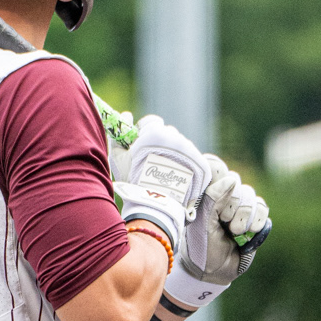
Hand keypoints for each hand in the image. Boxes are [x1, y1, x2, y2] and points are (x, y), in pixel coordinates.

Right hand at [118, 116, 212, 258]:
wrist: (156, 205)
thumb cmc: (133, 180)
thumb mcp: (119, 158)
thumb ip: (119, 136)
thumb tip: (127, 115)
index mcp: (156, 132)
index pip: (152, 122)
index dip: (145, 132)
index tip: (142, 145)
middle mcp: (176, 137)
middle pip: (168, 134)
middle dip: (161, 145)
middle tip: (154, 162)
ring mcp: (191, 150)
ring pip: (181, 148)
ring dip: (174, 156)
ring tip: (165, 174)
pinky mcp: (201, 164)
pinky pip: (193, 161)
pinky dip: (186, 168)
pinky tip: (176, 180)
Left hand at [161, 154, 270, 316]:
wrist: (214, 272)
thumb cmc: (200, 247)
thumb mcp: (202, 223)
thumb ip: (212, 199)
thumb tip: (230, 180)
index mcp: (204, 192)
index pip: (214, 167)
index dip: (219, 174)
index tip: (217, 190)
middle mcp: (222, 195)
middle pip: (235, 181)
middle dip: (232, 203)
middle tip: (223, 221)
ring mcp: (239, 206)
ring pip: (250, 195)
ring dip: (244, 215)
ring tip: (235, 232)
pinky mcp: (254, 217)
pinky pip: (262, 207)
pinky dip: (257, 220)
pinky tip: (249, 232)